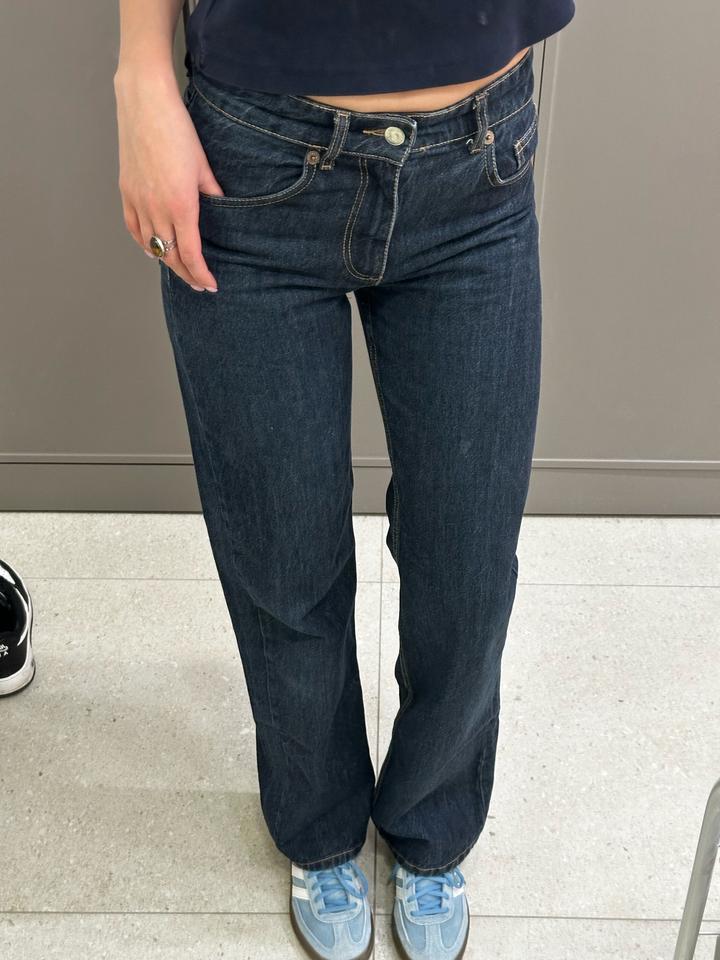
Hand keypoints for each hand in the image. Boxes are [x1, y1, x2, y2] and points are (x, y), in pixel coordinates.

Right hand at [114, 70, 223, 290]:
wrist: (144, 103)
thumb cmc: (177, 129)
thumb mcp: (203, 165)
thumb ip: (212, 192)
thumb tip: (221, 206)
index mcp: (181, 205)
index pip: (190, 253)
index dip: (201, 273)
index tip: (210, 285)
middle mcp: (157, 208)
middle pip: (170, 255)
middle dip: (187, 274)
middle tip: (199, 284)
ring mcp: (138, 201)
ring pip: (151, 245)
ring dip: (166, 261)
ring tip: (180, 270)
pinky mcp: (126, 191)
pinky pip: (133, 228)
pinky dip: (143, 243)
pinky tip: (152, 250)